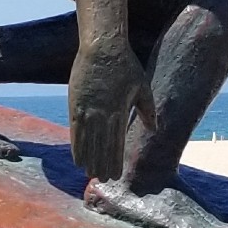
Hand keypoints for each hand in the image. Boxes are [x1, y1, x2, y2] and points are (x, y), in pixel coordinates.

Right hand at [69, 41, 155, 180]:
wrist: (103, 47)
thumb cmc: (126, 66)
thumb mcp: (142, 87)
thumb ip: (147, 110)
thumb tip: (153, 129)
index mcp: (120, 111)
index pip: (116, 143)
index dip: (115, 160)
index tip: (116, 175)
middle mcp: (102, 113)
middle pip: (101, 146)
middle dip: (102, 164)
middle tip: (103, 180)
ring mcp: (86, 109)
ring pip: (86, 141)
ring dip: (88, 159)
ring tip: (90, 173)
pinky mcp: (74, 104)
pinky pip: (74, 131)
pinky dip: (76, 146)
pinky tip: (77, 158)